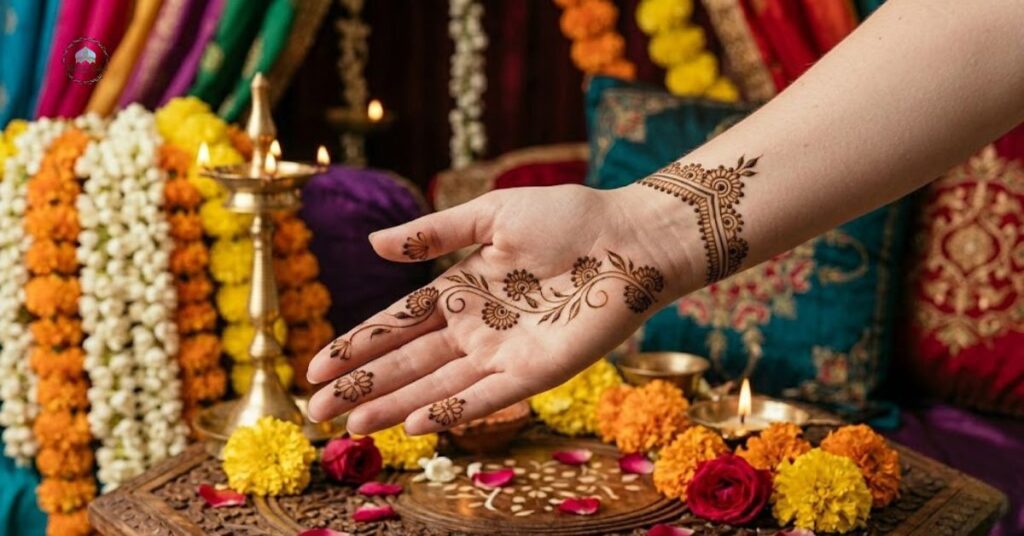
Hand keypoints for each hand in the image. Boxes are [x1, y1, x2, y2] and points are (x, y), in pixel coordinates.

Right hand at [305, 184, 690, 434]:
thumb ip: (434, 233)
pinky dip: (453, 411)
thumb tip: (373, 244)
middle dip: (361, 384)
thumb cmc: (567, 218)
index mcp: (460, 291)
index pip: (396, 324)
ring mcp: (503, 352)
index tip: (316, 365)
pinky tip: (417, 426)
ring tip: (351, 425)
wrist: (629, 237)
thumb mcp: (490, 215)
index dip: (357, 344)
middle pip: (407, 362)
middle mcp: (475, 328)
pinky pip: (487, 396)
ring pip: (437, 386)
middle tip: (315, 410)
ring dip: (395, 406)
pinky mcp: (536, 371)